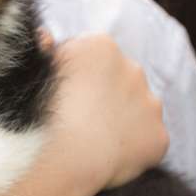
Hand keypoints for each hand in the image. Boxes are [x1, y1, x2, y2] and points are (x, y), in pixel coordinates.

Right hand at [50, 34, 168, 192]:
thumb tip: (45, 37)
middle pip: (119, 79)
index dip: (75, 77)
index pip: (90, 56)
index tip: (62, 95)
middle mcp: (133, 68)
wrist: (66, 158)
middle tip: (79, 118)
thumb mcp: (36, 73)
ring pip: (137, 109)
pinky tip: (109, 158)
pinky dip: (133, 149)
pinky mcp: (159, 136)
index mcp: (100, 46)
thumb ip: (46, 52)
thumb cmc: (43, 114)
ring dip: (123, 119)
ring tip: (94, 140)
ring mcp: (151, 103)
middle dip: (104, 95)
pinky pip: (147, 141)